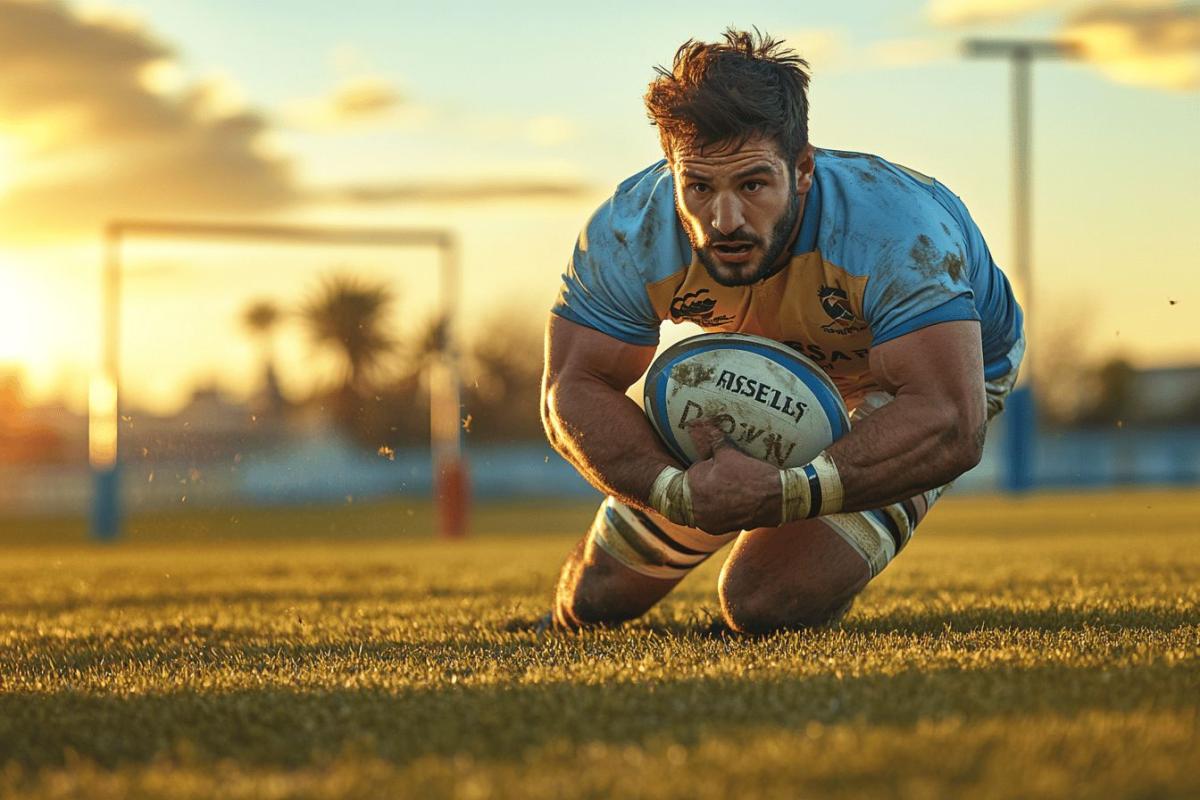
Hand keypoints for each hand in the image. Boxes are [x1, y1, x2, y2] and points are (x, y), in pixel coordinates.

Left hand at [683, 419, 781, 534]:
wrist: (778, 499)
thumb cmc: (752, 475)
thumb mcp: (729, 453)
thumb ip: (710, 439)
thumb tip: (697, 423)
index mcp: (694, 489)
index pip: (683, 476)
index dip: (696, 468)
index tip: (706, 465)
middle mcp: (697, 510)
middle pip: (690, 493)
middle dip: (699, 483)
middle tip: (717, 475)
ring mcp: (709, 523)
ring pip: (701, 506)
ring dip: (707, 497)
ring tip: (724, 486)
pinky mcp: (722, 529)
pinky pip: (713, 517)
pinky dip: (718, 508)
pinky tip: (730, 499)